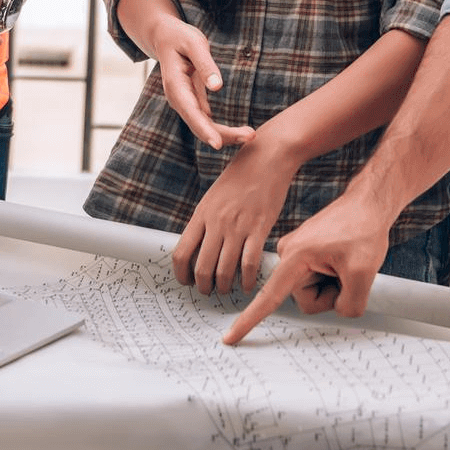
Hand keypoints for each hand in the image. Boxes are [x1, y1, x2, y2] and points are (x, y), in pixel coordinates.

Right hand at [149, 19, 253, 150]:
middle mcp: (179, 99)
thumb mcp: (194, 43)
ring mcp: (185, 103)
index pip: (191, 112)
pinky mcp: (194, 102)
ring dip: (226, 134)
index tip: (218, 144)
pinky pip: (207, 122)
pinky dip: (223, 129)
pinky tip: (240, 132)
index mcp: (176, 86)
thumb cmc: (180, 38)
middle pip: (200, 125)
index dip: (204, 130)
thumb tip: (217, 87)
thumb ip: (206, 64)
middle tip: (251, 135)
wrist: (166, 38)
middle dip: (224, 135)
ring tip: (250, 134)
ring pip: (205, 126)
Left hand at [173, 135, 295, 295]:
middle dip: (203, 286)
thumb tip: (200, 247)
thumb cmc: (241, 176)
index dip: (181, 274)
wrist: (267, 157)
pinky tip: (247, 284)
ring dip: (224, 287)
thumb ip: (207, 220)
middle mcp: (217, 222)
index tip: (187, 281)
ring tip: (227, 290)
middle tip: (208, 291)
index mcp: (202, 213)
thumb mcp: (214, 196)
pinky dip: (246, 280)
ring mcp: (238, 226)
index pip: (181, 253)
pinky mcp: (259, 228)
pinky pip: (249, 264)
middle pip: (202, 267)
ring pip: (224, 270)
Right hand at [221, 191, 391, 345]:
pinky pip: (316, 279)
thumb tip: (340, 311)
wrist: (368, 203)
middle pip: (305, 299)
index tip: (228, 338)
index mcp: (295, 257)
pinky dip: (333, 277)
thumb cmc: (363, 229)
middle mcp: (289, 255)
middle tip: (349, 273)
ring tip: (347, 262)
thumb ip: (350, 304)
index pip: (269, 296)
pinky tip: (344, 260)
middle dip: (330, 295)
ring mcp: (297, 254)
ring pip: (313, 291)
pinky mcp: (306, 254)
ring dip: (333, 285)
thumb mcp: (363, 272)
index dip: (249, 320)